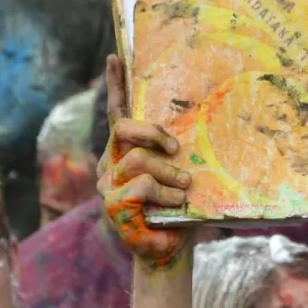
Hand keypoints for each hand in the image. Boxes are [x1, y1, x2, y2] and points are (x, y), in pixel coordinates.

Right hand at [97, 55, 190, 267]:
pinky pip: (143, 185)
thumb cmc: (176, 212)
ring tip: (184, 188)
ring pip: (139, 160)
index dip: (116, 85)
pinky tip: (176, 206)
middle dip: (154, 132)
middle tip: (177, 148)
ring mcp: (108, 185)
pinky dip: (166, 194)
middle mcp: (110, 165)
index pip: (118, 114)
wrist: (167, 251)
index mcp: (124, 153)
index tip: (116, 57)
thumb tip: (199, 127)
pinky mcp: (113, 205)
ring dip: (169, 174)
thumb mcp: (180, 176)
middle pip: (124, 128)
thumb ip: (177, 155)